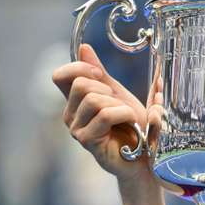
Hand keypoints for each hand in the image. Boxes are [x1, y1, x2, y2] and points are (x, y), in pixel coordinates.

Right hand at [51, 44, 152, 183]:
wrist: (144, 157)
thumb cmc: (132, 127)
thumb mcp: (118, 95)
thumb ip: (100, 74)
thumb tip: (84, 48)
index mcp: (75, 101)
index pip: (60, 76)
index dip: (79, 67)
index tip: (100, 74)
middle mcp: (70, 115)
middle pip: (81, 85)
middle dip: (108, 89)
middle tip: (121, 105)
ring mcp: (76, 129)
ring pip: (93, 99)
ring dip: (119, 104)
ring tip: (128, 117)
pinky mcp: (87, 141)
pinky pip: (104, 115)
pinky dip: (124, 114)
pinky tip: (130, 123)